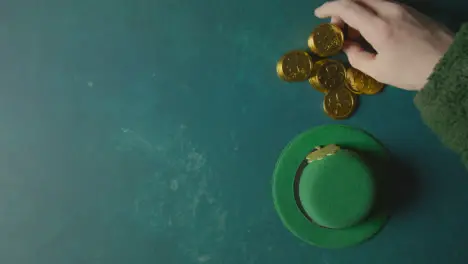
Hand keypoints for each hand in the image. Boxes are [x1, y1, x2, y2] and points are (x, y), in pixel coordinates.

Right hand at [315, 0, 453, 90]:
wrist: (449, 64)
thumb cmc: (412, 71)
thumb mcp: (379, 71)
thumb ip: (357, 57)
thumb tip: (348, 47)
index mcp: (379, 27)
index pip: (347, 7)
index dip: (329, 8)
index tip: (318, 14)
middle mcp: (389, 10)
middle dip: (342, 8)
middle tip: (337, 26)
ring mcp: (402, 8)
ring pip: (371, 0)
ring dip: (357, 10)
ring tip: (354, 31)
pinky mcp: (411, 10)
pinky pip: (383, 4)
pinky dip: (370, 12)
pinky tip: (371, 29)